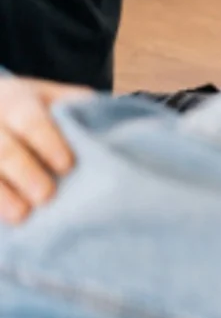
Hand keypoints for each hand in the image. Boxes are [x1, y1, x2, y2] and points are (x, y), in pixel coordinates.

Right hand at [0, 77, 85, 222]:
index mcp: (15, 100)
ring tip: (21, 216)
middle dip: (24, 173)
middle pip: (3, 149)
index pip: (30, 120)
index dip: (48, 143)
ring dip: (1, 194)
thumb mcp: (51, 97)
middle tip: (46, 196)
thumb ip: (77, 106)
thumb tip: (113, 125)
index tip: (67, 166)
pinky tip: (3, 221)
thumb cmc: (31, 108)